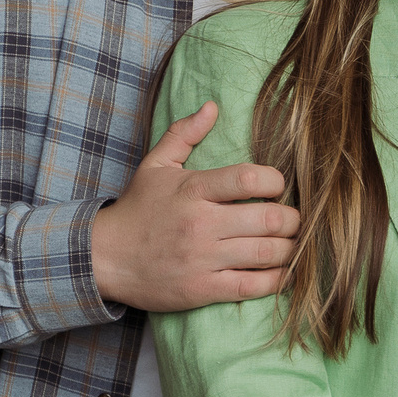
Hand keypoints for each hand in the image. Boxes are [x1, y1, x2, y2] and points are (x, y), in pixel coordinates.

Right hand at [89, 103, 297, 311]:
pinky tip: (283, 271)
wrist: (103, 257)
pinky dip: (276, 280)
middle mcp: (201, 224)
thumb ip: (184, 133)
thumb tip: (212, 106)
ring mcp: (202, 259)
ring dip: (289, 248)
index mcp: (193, 189)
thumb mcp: (155, 165)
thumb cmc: (137, 209)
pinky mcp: (202, 290)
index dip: (276, 181)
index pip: (249, 180)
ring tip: (292, 243)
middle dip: (292, 219)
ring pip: (266, 254)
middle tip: (294, 218)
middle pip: (268, 219)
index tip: (277, 186)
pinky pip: (252, 287)